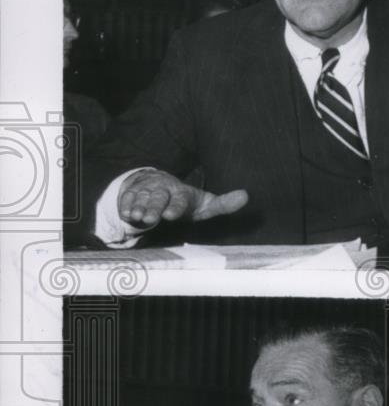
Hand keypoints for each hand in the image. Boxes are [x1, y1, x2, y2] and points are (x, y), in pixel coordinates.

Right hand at [118, 169, 247, 228]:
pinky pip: (126, 198)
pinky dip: (124, 205)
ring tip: (136, 216)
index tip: (171, 215)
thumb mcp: (205, 203)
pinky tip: (125, 213)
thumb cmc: (185, 201)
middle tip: (148, 219)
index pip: (179, 199)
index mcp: (181, 192)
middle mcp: (162, 189)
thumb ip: (223, 203)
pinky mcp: (131, 193)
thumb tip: (246, 196)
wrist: (157, 186)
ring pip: (140, 198)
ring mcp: (145, 190)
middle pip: (157, 199)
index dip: (175, 206)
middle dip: (153, 208)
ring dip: (137, 207)